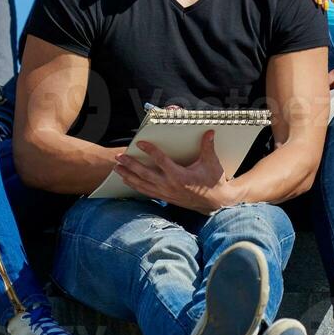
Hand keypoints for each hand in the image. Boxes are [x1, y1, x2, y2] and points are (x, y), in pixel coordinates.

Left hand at [115, 131, 237, 213]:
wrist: (216, 203)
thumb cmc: (214, 182)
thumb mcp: (212, 163)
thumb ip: (207, 147)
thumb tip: (209, 131)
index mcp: (180, 176)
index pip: (161, 161)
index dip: (150, 151)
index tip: (140, 143)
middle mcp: (170, 186)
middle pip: (145, 174)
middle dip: (131, 165)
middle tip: (119, 157)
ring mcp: (166, 193)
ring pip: (143, 185)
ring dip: (129, 176)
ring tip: (117, 168)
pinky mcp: (166, 198)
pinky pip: (147, 192)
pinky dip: (136, 186)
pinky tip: (127, 180)